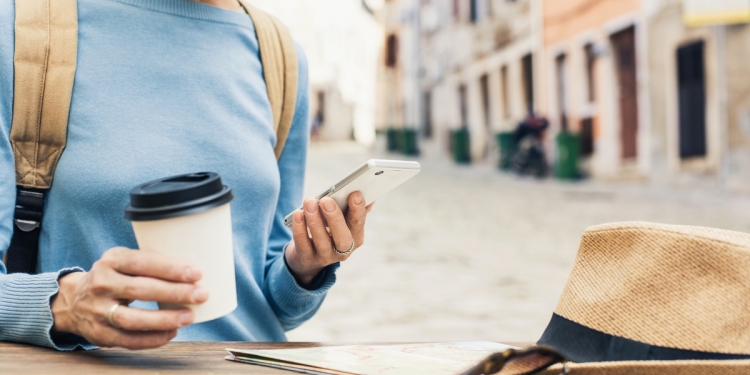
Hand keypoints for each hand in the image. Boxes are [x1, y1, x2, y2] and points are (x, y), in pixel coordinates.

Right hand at [50, 247, 208, 349]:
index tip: (196, 273)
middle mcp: (101, 284)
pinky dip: (152, 339)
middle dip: (174, 293)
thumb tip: (192, 272)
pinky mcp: (99, 333)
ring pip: (133, 319)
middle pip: (140, 289)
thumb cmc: (113, 277)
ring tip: (188, 317)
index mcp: (111, 260)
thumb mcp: (123, 262)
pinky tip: (171, 333)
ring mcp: (98, 310)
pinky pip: (128, 340)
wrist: (72, 300)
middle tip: (200, 295)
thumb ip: (150, 264)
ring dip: (164, 319)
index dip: (169, 268)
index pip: (141, 263)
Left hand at [285, 191, 373, 285]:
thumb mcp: (341, 221)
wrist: (308, 256)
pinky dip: (300, 229)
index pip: (358, 224)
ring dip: (315, 221)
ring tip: (309, 203)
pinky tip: (298, 214)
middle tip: (326, 200)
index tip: (355, 194)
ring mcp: (325, 257)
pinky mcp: (307, 259)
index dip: (358, 210)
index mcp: (355, 237)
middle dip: (335, 218)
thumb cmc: (328, 231)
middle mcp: (343, 250)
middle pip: (343, 238)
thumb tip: (363, 193)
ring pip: (322, 241)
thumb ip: (351, 209)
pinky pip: (303, 245)